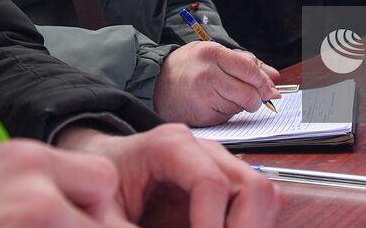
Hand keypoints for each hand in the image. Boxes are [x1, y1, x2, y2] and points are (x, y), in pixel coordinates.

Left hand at [55, 123, 277, 227]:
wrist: (101, 169)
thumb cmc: (101, 185)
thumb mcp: (105, 213)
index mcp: (171, 146)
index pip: (212, 183)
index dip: (212, 226)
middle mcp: (205, 152)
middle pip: (254, 186)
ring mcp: (222, 167)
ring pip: (264, 197)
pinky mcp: (228, 188)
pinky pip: (257, 208)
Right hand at [154, 41, 280, 125]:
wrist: (156, 82)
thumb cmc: (189, 66)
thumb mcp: (215, 53)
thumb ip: (246, 63)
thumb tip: (274, 78)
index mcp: (213, 54)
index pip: (250, 70)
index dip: (264, 82)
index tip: (271, 89)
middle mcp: (208, 75)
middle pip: (249, 93)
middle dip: (257, 98)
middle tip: (254, 98)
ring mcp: (204, 97)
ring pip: (240, 107)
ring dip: (240, 105)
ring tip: (224, 95)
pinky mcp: (201, 116)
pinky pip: (228, 117)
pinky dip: (227, 113)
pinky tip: (215, 104)